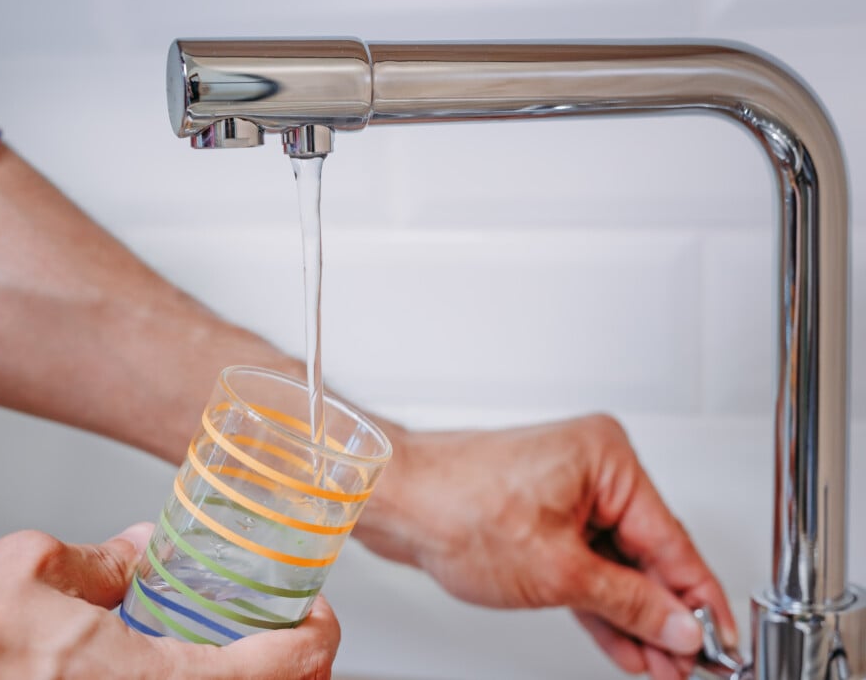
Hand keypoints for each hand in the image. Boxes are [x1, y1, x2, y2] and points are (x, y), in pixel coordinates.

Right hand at [0, 525, 339, 679]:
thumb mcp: (33, 566)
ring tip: (240, 648)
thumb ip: (102, 556)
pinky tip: (177, 668)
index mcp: (168, 679)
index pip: (291, 664)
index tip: (317, 612)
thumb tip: (139, 548)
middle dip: (295, 665)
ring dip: (250, 679)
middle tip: (290, 633)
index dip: (319, 632)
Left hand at [362, 414, 736, 678]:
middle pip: (647, 553)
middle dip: (666, 616)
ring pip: (616, 565)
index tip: (723, 641)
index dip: (701, 600)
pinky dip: (601, 604)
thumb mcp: (558, 571)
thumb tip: (677, 625)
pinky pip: (586, 565)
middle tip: (691, 664)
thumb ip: (628, 603)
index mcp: (606, 460)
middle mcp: (591, 469)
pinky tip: (625, 643)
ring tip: (661, 665)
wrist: (395, 502)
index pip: (672, 540)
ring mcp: (566, 492)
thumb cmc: (454, 506)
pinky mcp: (543, 516)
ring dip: (635, 618)